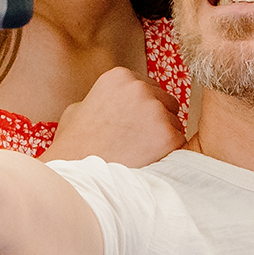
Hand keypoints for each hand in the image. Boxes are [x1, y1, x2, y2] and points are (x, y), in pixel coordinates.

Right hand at [47, 67, 181, 168]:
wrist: (75, 177)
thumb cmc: (74, 146)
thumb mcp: (79, 109)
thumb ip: (102, 98)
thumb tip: (114, 99)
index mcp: (120, 77)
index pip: (149, 88)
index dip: (141, 110)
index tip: (127, 126)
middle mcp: (139, 88)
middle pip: (166, 103)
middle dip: (156, 121)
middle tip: (134, 142)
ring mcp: (155, 111)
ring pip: (174, 123)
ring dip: (162, 138)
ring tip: (137, 153)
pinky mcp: (167, 136)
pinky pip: (179, 143)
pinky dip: (168, 154)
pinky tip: (146, 162)